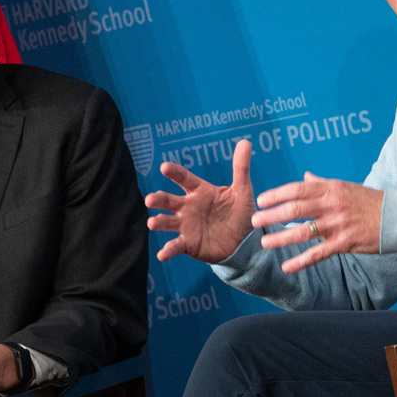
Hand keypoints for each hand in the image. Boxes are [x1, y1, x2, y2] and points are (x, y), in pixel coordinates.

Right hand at [144, 137, 256, 263]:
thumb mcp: (242, 191)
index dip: (174, 172)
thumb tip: (246, 142)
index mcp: (199, 191)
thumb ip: (240, 168)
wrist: (243, 241)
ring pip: (167, 221)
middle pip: (169, 200)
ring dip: (158, 222)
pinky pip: (175, 246)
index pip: (184, 178)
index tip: (164, 167)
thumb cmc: (239, 212)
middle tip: (150, 199)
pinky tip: (162, 254)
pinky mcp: (188, 243)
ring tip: (152, 223)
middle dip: (158, 199)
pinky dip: (168, 250)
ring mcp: (186, 225)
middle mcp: (188, 206)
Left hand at [250, 172, 383, 272]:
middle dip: (272, 215)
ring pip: (303, 231)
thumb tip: (305, 177)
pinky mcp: (345, 243)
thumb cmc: (370, 201)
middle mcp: (332, 204)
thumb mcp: (346, 187)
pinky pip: (318, 253)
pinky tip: (286, 267)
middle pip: (296, 208)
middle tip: (254, 221)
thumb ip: (322, 184)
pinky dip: (301, 261)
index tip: (260, 200)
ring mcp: (338, 224)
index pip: (298, 188)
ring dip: (281, 238)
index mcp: (331, 188)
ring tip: (265, 243)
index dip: (277, 194)